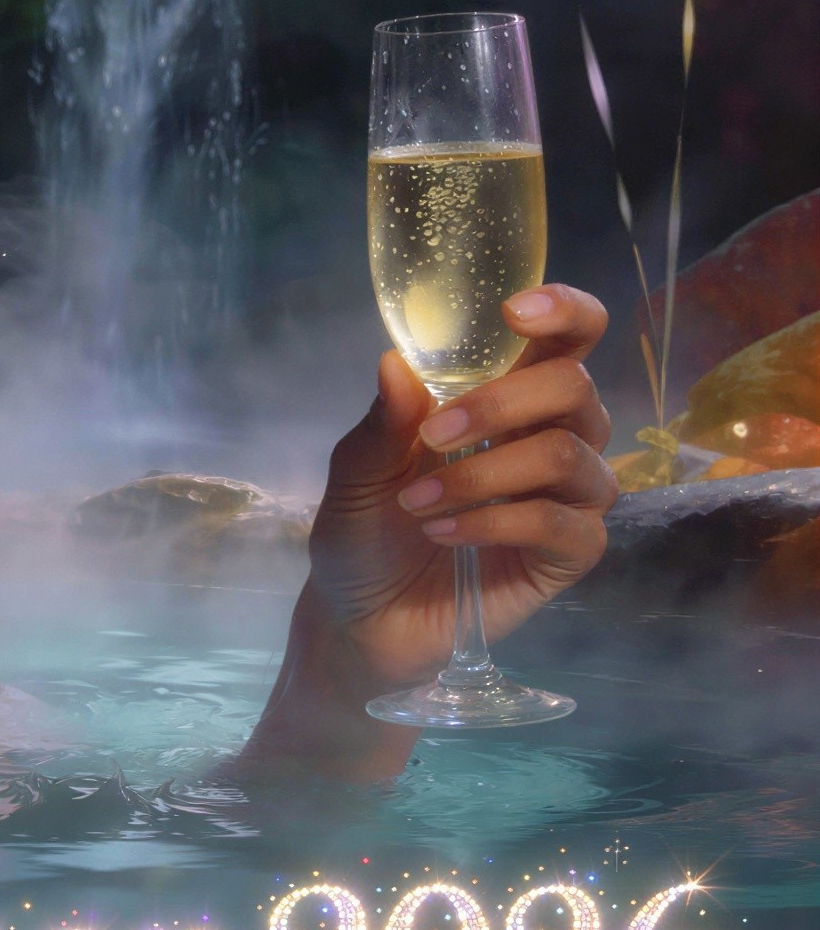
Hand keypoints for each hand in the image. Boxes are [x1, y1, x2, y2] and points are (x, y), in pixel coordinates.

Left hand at [242, 285, 614, 779]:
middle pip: (575, 389)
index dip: (564, 312)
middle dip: (501, 404)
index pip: (569, 338)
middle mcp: (550, 438)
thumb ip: (381, 422)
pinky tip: (444, 534)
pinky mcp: (569, 555)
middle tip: (432, 437)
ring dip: (485, 474)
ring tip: (418, 505)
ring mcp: (568, 497)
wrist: (360, 619)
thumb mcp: (354, 474)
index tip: (515, 311)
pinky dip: (498, 522)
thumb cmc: (363, 532)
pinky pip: (566, 523)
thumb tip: (396, 362)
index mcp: (506, 399)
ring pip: (570, 456)